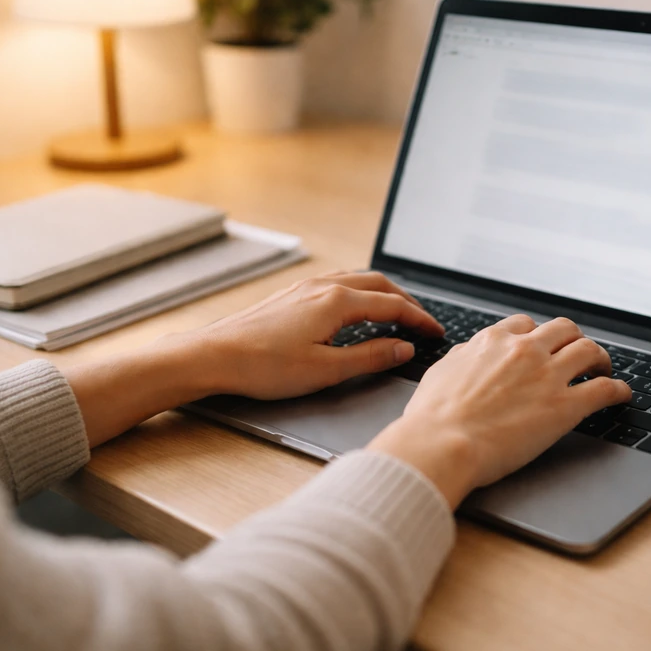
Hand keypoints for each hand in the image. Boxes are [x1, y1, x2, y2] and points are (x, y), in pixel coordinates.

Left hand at [187, 271, 443, 399]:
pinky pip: (337, 282)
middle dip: (406, 302)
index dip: (419, 319)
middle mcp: (323, 286)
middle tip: (423, 322)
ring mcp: (305, 287)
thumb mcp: (326, 370)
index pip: (392, 305)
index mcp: (337, 302)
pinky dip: (359, 291)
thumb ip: (370, 357)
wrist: (214, 356)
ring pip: (357, 279)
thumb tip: (403, 348)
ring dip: (383, 293)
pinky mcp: (291, 295)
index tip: (436, 332)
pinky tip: (355, 307)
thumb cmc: (264, 367)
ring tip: (397, 312)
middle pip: (379, 285)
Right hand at [368, 315, 631, 508]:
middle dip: (572, 340)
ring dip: (600, 358)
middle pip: (563, 329)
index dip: (536, 336)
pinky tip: (621, 395)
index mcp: (493, 341)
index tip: (541, 346)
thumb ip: (462, 358)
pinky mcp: (565, 406)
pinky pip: (604, 389)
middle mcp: (524, 351)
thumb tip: (470, 355)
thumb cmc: (432, 417)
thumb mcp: (440, 372)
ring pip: (589, 350)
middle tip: (576, 354)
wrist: (441, 443)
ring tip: (603, 369)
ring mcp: (547, 376)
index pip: (525, 325)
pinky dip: (618, 390)